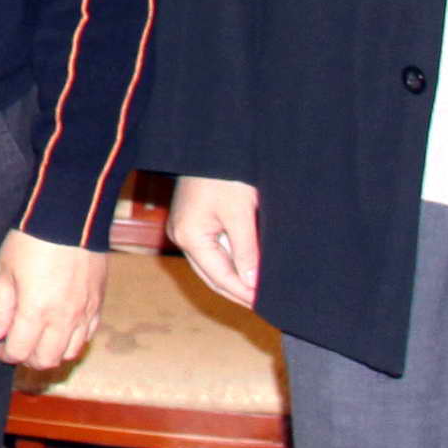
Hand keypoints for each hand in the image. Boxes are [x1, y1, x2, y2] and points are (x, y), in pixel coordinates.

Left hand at [0, 228, 105, 370]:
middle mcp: (63, 318)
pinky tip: (61, 328)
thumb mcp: (4, 270)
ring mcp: (84, 312)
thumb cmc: (31, 240)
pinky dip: (73, 340)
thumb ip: (0, 307)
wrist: (70, 216)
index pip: (20, 351)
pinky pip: (88, 335)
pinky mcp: (98, 303)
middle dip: (28, 359)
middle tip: (17, 345)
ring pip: (70, 353)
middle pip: (46, 359)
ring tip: (39, 339)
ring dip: (52, 353)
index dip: (5, 354)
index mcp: (35, 311)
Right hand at [169, 175, 260, 308]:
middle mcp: (181, 236)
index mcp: (189, 236)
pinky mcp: (192, 221)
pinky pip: (211, 251)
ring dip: (233, 279)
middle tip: (264, 306)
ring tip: (258, 292)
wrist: (212, 142)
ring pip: (211, 266)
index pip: (220, 277)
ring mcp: (184, 229)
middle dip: (237, 292)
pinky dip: (229, 263)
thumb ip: (246, 250)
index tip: (266, 304)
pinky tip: (247, 268)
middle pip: (211, 276)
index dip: (244, 293)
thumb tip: (251, 284)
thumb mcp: (240, 213)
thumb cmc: (225, 173)